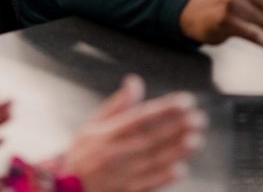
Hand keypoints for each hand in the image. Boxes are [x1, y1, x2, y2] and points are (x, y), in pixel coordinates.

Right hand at [63, 74, 206, 191]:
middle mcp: (114, 152)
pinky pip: (146, 185)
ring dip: (175, 150)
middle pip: (150, 138)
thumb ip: (118, 104)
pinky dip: (162, 178)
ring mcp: (120, 174)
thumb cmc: (82, 154)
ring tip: (195, 140)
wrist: (64, 188)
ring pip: (152, 160)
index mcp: (108, 133)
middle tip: (198, 119)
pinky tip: (180, 170)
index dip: (163, 109)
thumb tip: (135, 81)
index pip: (140, 117)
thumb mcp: (93, 124)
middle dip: (176, 128)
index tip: (184, 102)